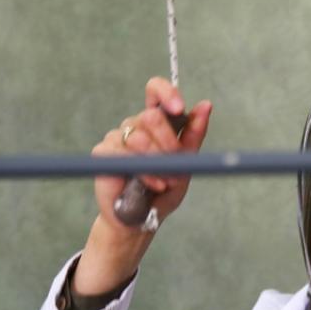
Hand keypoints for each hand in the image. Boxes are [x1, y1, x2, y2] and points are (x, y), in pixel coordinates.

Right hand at [74, 79, 211, 295]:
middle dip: (168, 141)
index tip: (179, 108)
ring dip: (158, 162)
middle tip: (176, 163)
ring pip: (139, 136)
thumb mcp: (186, 162)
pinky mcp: (104, 153)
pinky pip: (123, 154)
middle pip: (151, 116)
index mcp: (156, 123)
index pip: (155, 91)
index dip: (166, 93)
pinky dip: (144, 172)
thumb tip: (206, 105)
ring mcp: (117, 137)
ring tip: (166, 181)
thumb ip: (194, 134)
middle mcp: (135, 125)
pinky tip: (152, 184)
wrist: (144, 219)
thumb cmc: (164, 190)